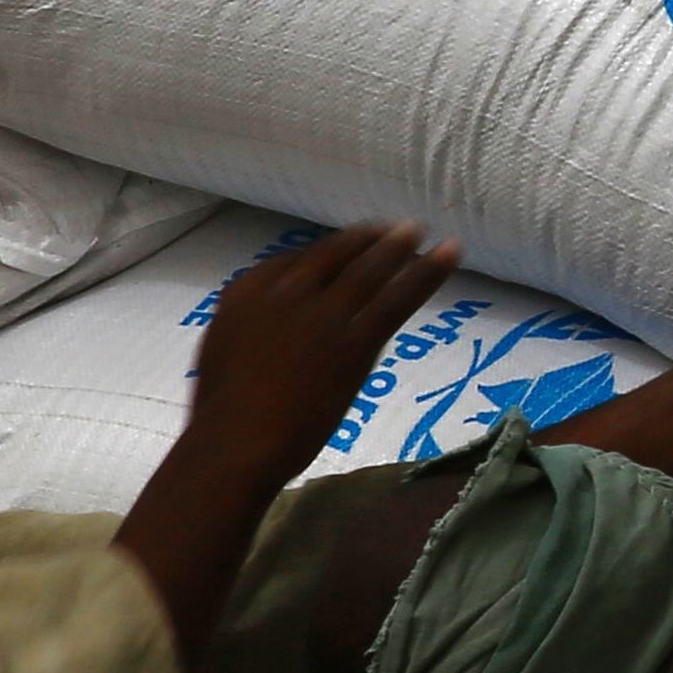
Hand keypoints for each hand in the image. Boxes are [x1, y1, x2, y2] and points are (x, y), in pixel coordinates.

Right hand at [184, 222, 457, 479]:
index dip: (330, 252)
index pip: (297, 260)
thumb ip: (251, 328)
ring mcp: (323, 312)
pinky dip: (427, 273)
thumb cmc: (222, 414)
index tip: (349, 247)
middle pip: (335, 255)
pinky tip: (449, 254)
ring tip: (418, 230)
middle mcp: (287, 290)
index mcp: (248, 290)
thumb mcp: (224, 351)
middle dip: (366, 240)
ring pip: (369, 270)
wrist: (235, 442)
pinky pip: (397, 298)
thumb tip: (267, 327)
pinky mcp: (355, 340)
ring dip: (398, 246)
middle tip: (392, 230)